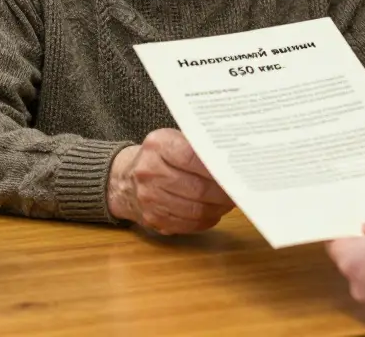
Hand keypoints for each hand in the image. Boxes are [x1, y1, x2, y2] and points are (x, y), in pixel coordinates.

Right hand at [107, 128, 234, 233]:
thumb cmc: (159, 157)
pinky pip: (188, 224)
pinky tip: (214, 211)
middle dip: (223, 192)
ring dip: (218, 208)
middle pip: (197, 188)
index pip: (193, 157)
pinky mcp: (153, 219)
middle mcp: (149, 172)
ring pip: (195, 210)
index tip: (236, 172)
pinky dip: (206, 220)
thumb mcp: (172, 140)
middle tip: (240, 191)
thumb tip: (235, 159)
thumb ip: (198, 146)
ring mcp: (149, 198)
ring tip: (229, 201)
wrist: (124, 179)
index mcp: (157, 145)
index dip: (218, 168)